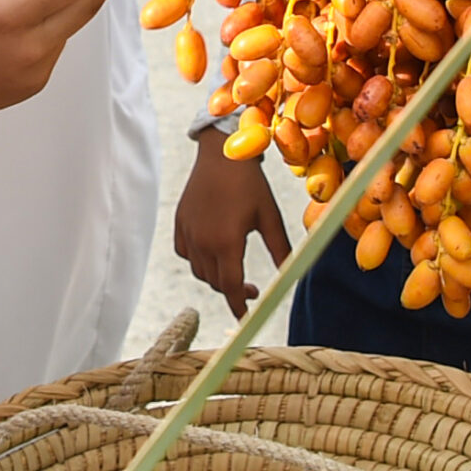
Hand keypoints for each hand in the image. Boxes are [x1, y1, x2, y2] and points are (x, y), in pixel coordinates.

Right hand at [174, 129, 289, 318]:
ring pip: (199, 270)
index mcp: (226, 242)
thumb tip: (292, 275)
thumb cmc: (250, 183)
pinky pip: (185, 253)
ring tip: (233, 268)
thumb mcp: (270, 217)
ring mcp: (188, 232)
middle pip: (215, 282)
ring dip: (216, 276)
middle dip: (232, 291)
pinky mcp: (179, 223)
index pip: (229, 288)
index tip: (246, 317)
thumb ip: (280, 250)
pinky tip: (212, 251)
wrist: (221, 152)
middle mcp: (202, 241)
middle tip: (251, 288)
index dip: (238, 307)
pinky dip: (198, 259)